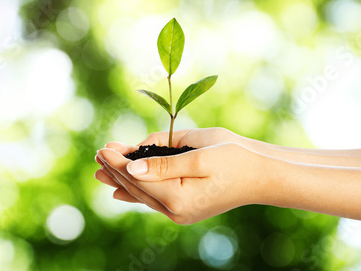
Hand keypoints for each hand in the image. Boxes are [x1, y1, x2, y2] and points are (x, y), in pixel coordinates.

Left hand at [95, 140, 265, 223]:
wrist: (262, 175)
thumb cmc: (235, 159)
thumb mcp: (199, 156)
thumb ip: (164, 164)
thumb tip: (132, 169)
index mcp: (178, 198)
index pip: (137, 179)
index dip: (117, 163)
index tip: (102, 149)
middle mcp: (176, 210)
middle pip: (136, 187)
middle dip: (116, 170)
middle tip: (98, 153)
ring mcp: (180, 212)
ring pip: (142, 194)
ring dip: (122, 179)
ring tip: (101, 168)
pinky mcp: (185, 208)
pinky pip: (153, 199)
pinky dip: (135, 192)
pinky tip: (120, 192)